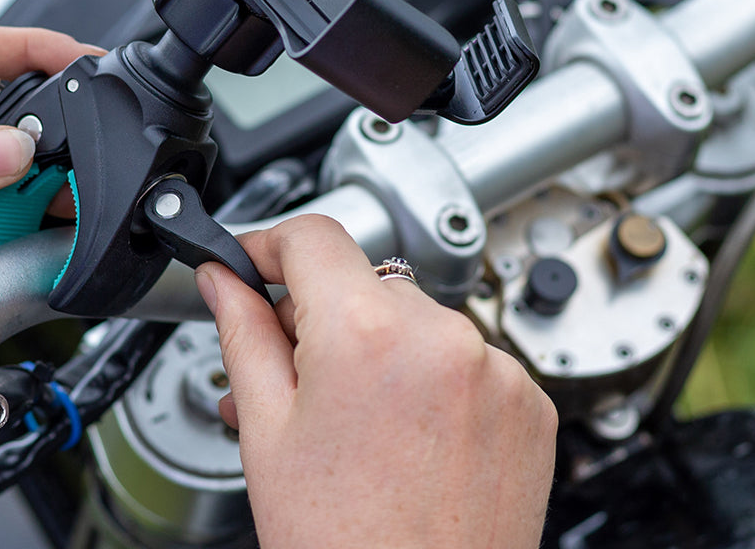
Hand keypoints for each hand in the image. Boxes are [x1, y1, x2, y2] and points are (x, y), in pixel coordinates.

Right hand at [194, 216, 556, 548]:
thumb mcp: (267, 433)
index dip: (268, 246)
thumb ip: (242, 335)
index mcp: (369, 333)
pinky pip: (466, 359)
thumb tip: (223, 281)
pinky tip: (403, 436)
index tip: (251, 266)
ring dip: (378, 349)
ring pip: (415, 321)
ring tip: (347, 420)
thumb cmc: (344, 545)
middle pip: (364, 282)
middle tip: (288, 374)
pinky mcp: (530, 402)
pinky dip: (430, 381)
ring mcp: (497, 370)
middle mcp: (445, 337)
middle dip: (320, 316)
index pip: (312, 236)